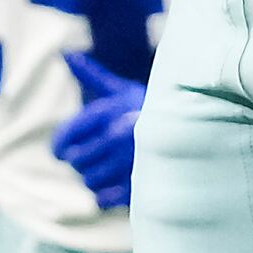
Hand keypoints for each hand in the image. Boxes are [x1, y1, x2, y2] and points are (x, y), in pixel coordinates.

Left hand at [49, 53, 143, 208]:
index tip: (61, 151)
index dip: (59, 146)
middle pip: (76, 161)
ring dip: (95, 178)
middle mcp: (115, 136)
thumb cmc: (149, 110)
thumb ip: (91, 75)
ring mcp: (128, 163)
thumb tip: (65, 53)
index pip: (65, 137)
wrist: (193, 134)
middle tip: (95, 158)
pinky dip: (106, 196)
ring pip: (89, 181)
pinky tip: (118, 185)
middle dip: (82, 161)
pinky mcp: (139, 187)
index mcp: (107, 112)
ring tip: (109, 170)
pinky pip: (103, 199)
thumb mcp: (122, 89)